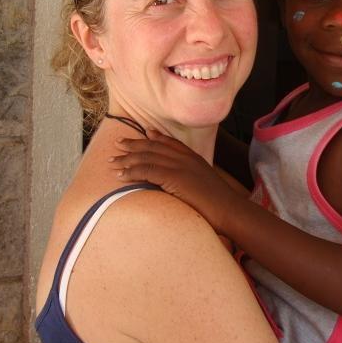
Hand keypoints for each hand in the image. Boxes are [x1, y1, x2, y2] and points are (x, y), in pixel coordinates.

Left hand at [110, 130, 238, 230]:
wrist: (229, 210)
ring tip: (112, 162)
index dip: (155, 136)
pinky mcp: (173, 176)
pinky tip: (121, 175)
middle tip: (118, 144)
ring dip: (126, 159)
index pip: (171, 142)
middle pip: (154, 146)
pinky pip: (146, 170)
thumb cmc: (220, 205)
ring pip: (146, 156)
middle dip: (134, 144)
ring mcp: (179, 165)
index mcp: (194, 158)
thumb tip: (182, 186)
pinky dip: (131, 171)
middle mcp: (185, 157)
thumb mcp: (205, 186)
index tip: (144, 132)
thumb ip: (192, 180)